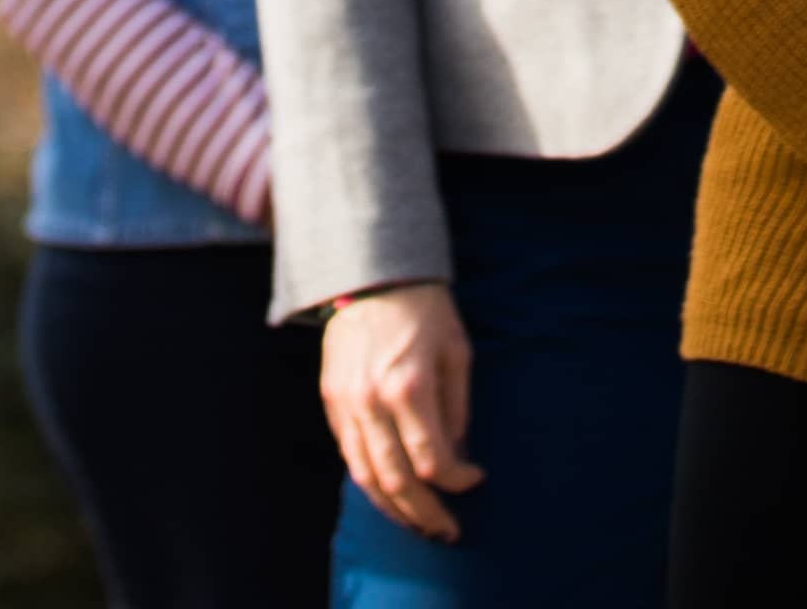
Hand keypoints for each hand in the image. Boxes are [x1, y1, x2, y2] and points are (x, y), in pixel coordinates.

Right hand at [318, 283, 481, 538]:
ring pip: (367, 477)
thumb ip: (457, 406)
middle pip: (397, 481)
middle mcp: (373, 401)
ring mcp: (347, 403)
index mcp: (409, 387)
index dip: (457, 480)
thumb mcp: (456, 351)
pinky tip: (390, 494)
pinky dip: (370, 482)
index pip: (432, 460)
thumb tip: (456, 454)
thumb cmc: (424, 309)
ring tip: (419, 525)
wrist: (371, 274)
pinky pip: (349, 455)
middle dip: (425, 514)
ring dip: (395, 509)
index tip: (475, 479)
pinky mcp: (331, 401)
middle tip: (448, 532)